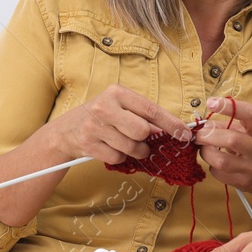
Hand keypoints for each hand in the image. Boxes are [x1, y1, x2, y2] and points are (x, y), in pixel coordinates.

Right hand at [49, 84, 191, 164]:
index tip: (185, 134)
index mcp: (117, 92)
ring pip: (131, 147)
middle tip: (142, 141)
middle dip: (147, 141)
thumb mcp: (120, 107)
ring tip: (125, 144)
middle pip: (142, 131)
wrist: (66, 130)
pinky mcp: (88, 144)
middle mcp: (105, 106)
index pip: (151, 109)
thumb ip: (144, 116)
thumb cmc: (102, 117)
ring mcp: (95, 126)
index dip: (171, 124)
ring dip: (134, 152)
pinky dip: (119, 158)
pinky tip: (110, 148)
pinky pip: (117, 158)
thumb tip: (173, 131)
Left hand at [193, 96, 251, 210]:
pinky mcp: (244, 182)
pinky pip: (219, 174)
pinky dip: (211, 166)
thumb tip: (203, 125)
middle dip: (208, 135)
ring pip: (221, 161)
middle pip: (231, 139)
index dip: (229, 106)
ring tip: (203, 148)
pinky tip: (215, 163)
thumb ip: (228, 125)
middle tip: (198, 134)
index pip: (249, 114)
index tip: (211, 102)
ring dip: (206, 153)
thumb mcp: (250, 132)